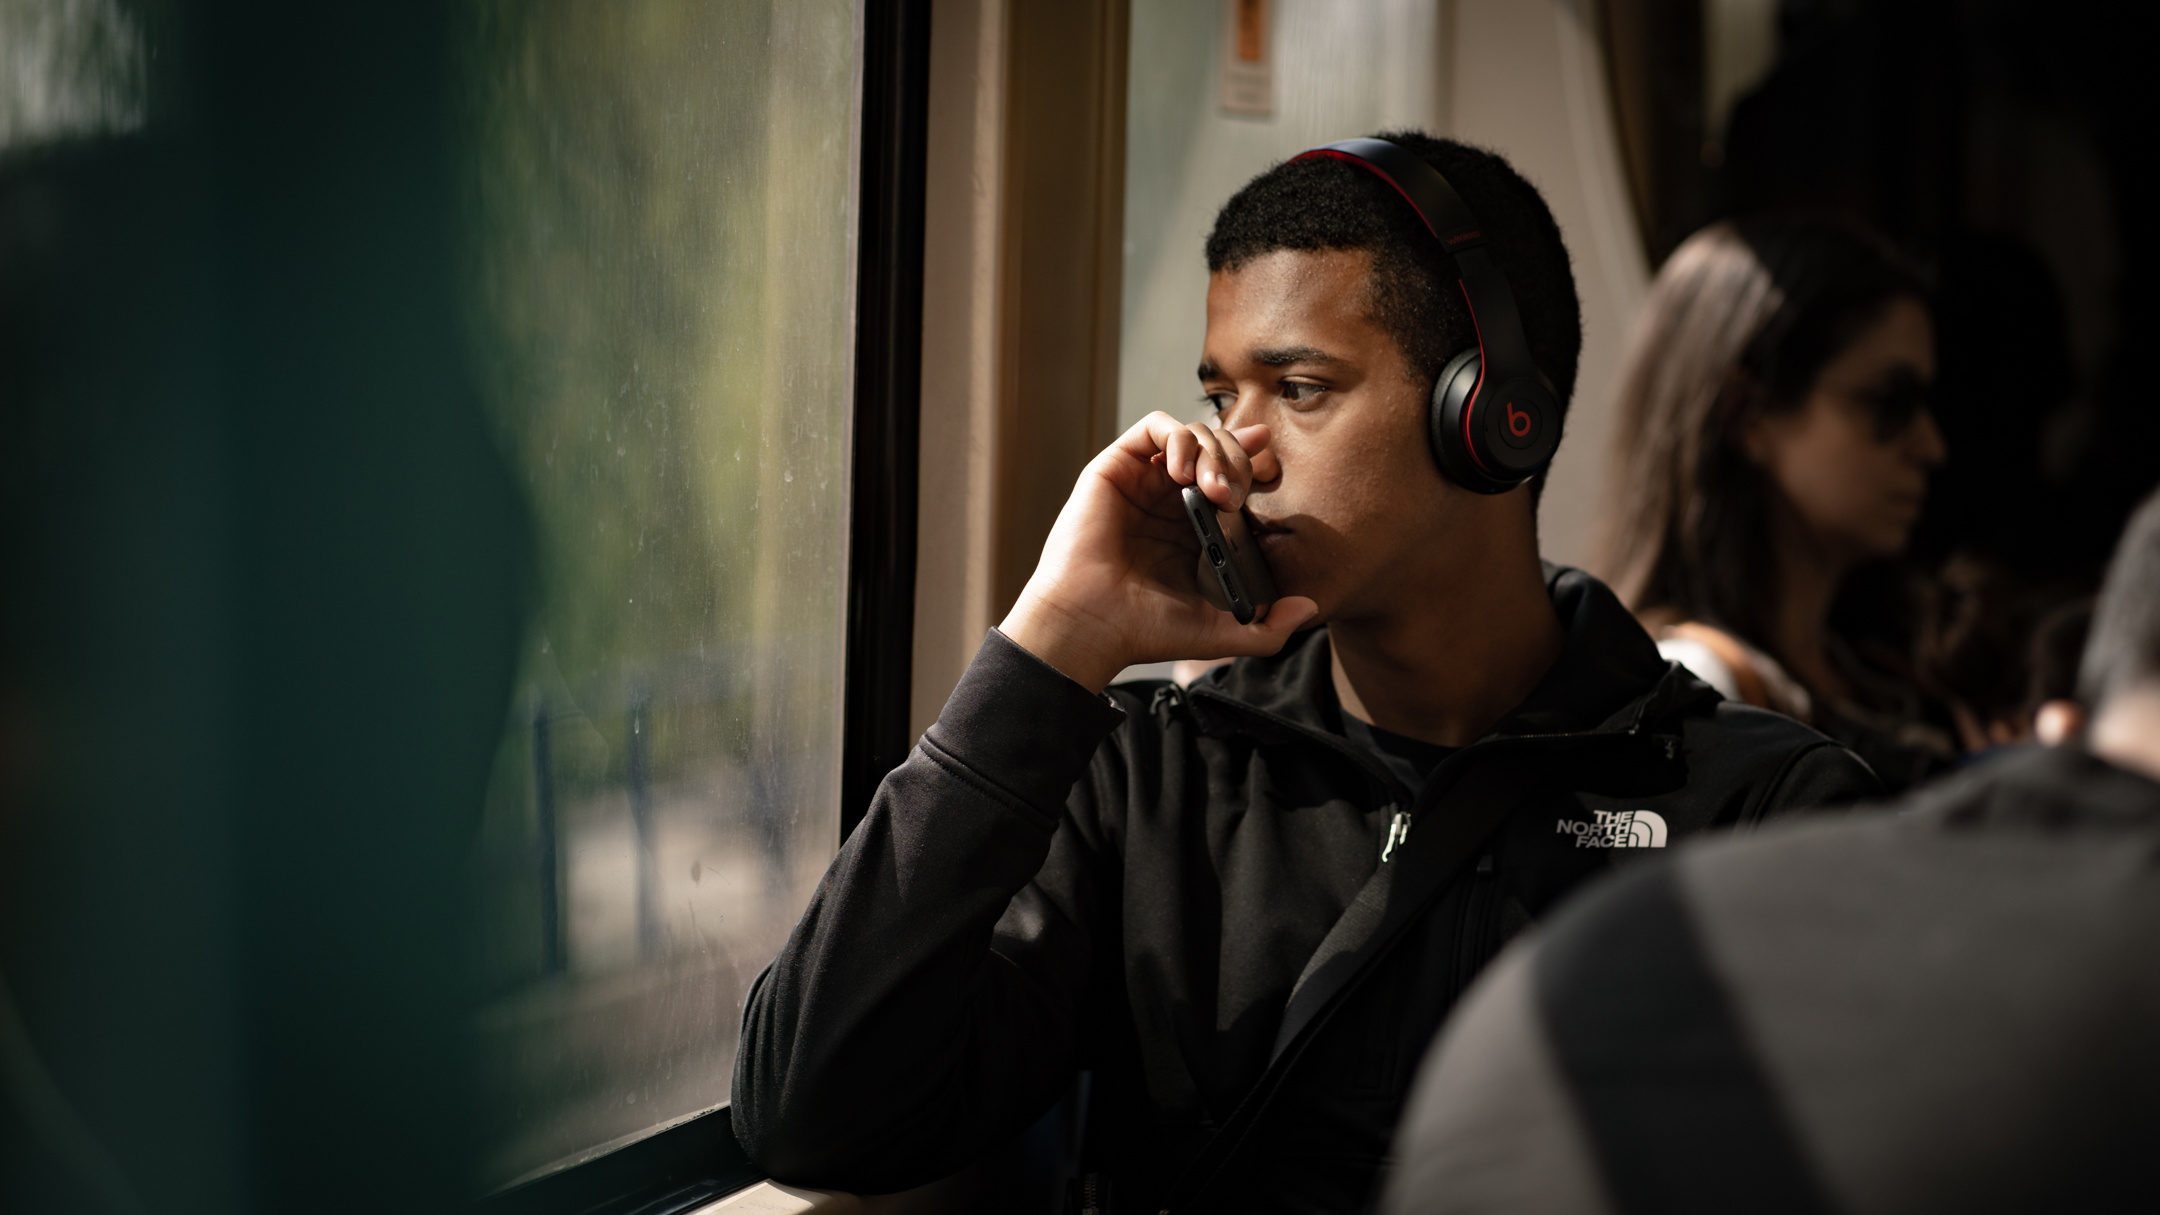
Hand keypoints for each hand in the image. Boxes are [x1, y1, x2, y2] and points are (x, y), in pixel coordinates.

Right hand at [998, 412, 1319, 692]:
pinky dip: (1179, 436)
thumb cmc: (1145, 630)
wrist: (1093, 626)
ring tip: (1211, 489)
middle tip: (1235, 496)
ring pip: (1193, 433)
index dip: (1257, 466)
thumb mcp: (1221, 632)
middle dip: (1237, 462)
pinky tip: (1182, 471)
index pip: (1236, 478)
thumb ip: (1268, 627)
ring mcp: (1145, 481)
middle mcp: (1170, 500)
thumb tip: (1309, 608)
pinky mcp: (1116, 468)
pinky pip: (1156, 427)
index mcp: (1196, 529)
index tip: (1272, 476)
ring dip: (1212, 451)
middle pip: (1220, 449)